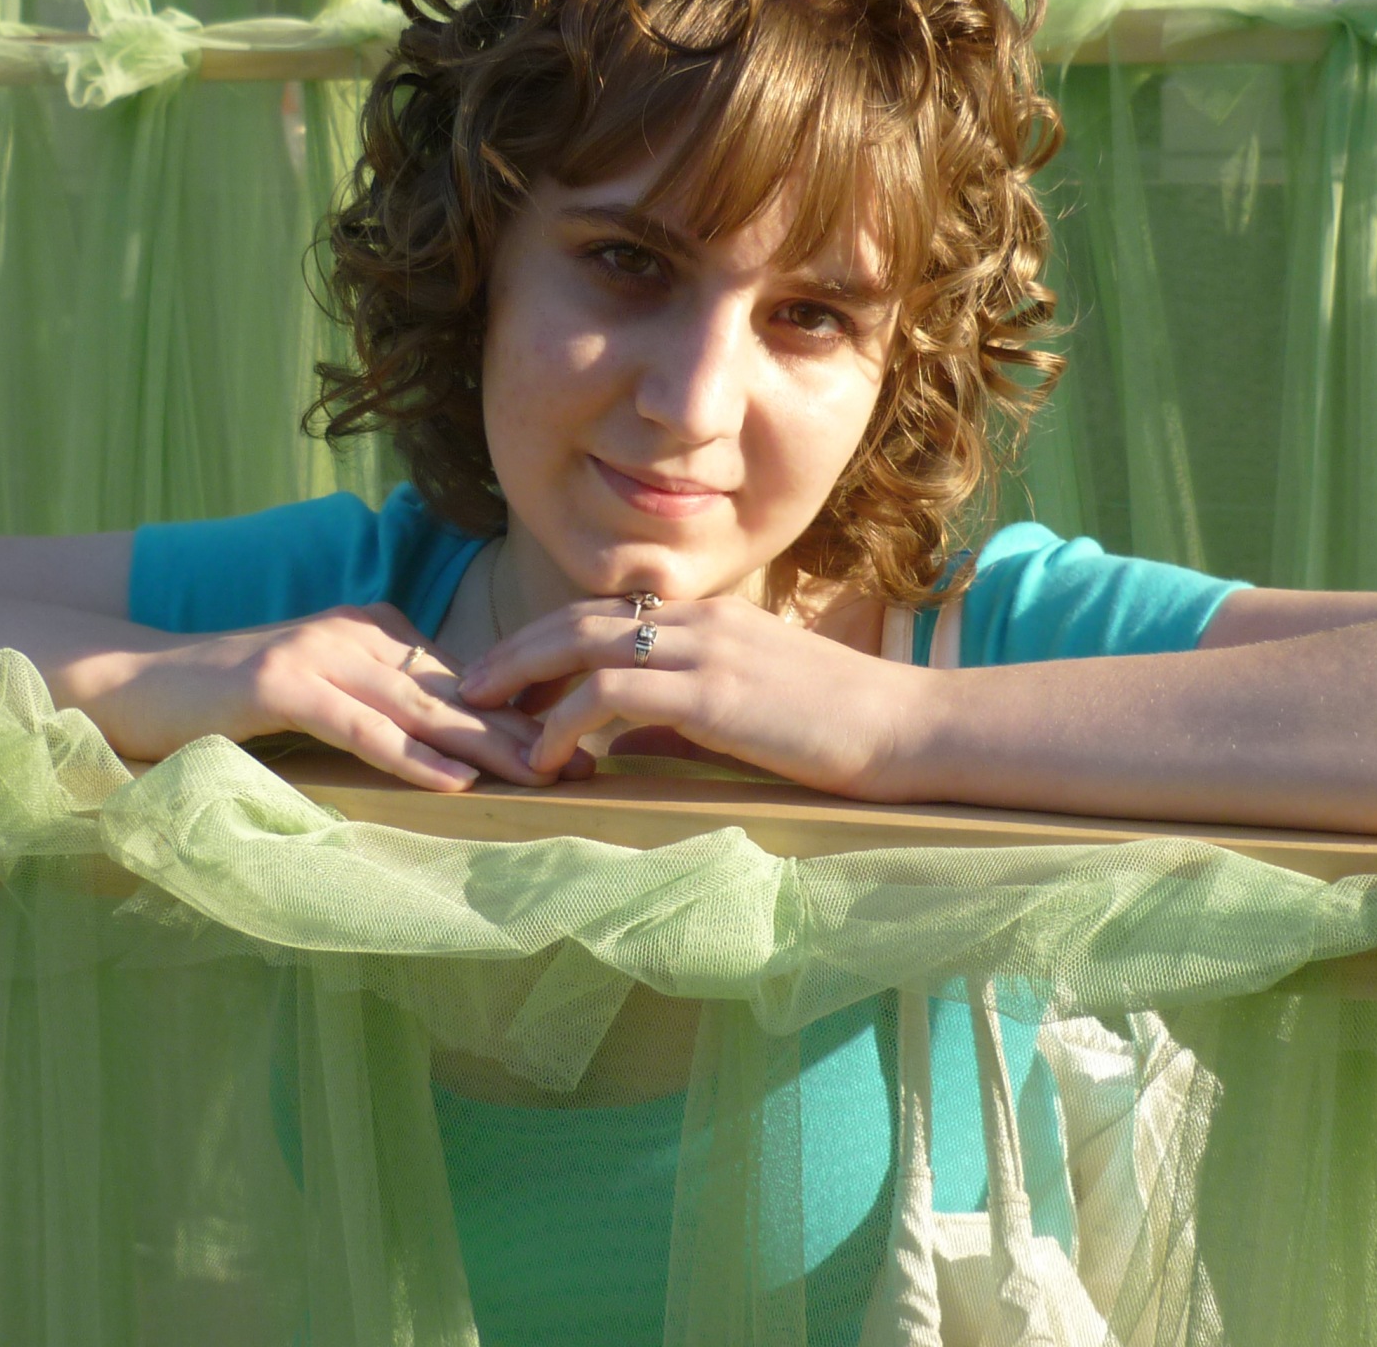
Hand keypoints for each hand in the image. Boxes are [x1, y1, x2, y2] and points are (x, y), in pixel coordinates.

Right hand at [88, 604, 544, 790]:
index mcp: (372, 631)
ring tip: (543, 773)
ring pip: (419, 708)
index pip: (461, 677)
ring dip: (486, 744)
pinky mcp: (282, 687)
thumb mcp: (320, 692)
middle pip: (453, 691)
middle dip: (522, 728)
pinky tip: (456, 780)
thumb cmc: (229, 701)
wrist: (137, 682)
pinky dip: (410, 755)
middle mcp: (355, 634)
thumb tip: (452, 740)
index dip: (520, 712)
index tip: (579, 743)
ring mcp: (319, 656)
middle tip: (586, 762)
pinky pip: (360, 727)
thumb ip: (378, 701)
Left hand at [456, 595, 940, 797]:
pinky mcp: (711, 693)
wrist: (908, 729)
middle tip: (468, 687)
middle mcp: (699, 621)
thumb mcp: (747, 715)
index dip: (547, 642)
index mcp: (710, 619)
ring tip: (484, 721)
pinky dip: (565, 724)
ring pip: (583, 648)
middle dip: (515, 653)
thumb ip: (678, 721)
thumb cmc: (839, 730)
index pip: (606, 616)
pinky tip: (545, 760)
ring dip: (524, 683)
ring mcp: (704, 650)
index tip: (506, 679)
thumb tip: (614, 746)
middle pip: (578, 620)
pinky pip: (612, 697)